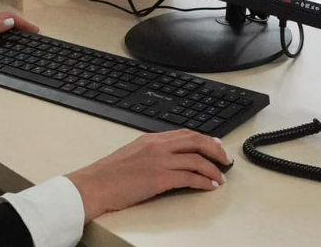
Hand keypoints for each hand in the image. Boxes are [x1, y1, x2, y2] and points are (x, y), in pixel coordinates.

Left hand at [0, 11, 38, 53]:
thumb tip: (11, 22)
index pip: (10, 18)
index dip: (24, 23)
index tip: (35, 30)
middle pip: (6, 20)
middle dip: (21, 25)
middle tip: (32, 33)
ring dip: (12, 29)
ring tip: (21, 37)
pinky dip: (1, 34)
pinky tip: (0, 41)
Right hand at [66, 130, 231, 219]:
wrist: (94, 185)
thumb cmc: (109, 175)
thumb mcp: (132, 154)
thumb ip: (152, 152)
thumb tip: (169, 158)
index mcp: (151, 138)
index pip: (185, 133)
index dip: (204, 139)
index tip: (215, 145)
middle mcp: (158, 146)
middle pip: (196, 141)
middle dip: (215, 150)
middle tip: (225, 160)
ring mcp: (159, 161)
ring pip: (196, 160)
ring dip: (213, 169)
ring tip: (220, 178)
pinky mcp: (159, 178)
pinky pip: (190, 178)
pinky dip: (204, 182)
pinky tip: (209, 186)